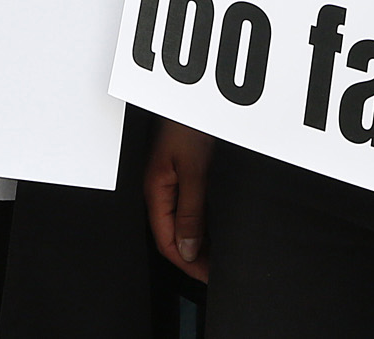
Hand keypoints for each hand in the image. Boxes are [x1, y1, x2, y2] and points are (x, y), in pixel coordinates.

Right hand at [145, 120, 212, 281]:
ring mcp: (172, 180)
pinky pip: (189, 207)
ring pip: (182, 222)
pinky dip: (202, 223)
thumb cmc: (188, 124)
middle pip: (173, 235)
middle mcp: (161, 189)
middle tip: (216, 272)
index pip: (166, 241)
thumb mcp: (193, 171)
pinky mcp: (184, 171)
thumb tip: (188, 248)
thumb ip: (191, 211)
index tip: (206, 277)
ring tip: (218, 258)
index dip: (186, 263)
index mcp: (156, 191)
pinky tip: (215, 230)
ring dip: (198, 242)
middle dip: (193, 257)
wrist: (194, 95)